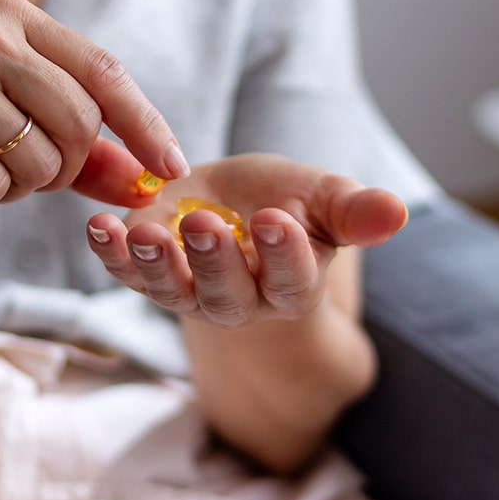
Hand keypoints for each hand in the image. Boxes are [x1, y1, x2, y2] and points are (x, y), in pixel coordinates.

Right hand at [0, 0, 187, 229]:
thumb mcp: (10, 127)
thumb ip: (83, 151)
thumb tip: (149, 182)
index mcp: (7, 14)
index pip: (104, 71)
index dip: (145, 125)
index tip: (173, 168)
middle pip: (81, 125)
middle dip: (62, 168)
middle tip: (16, 170)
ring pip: (41, 163)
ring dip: (14, 186)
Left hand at [86, 153, 407, 327]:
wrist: (235, 202)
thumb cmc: (287, 202)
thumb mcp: (325, 198)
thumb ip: (355, 211)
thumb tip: (399, 213)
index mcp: (291, 284)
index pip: (291, 279)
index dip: (283, 254)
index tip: (275, 220)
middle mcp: (239, 301)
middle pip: (226, 293)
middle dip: (213, 260)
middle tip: (203, 223)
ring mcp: (189, 293)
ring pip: (172, 290)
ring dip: (155, 264)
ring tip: (144, 232)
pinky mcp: (149, 276)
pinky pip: (129, 273)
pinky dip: (112, 252)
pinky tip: (99, 226)